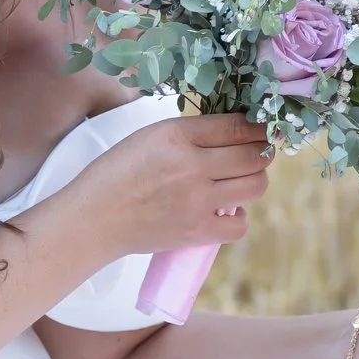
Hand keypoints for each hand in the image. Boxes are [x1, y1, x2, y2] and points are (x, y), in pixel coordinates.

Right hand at [73, 114, 272, 256]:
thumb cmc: (118, 172)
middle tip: (257, 154)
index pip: (237, 126)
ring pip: (255, 186)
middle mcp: (191, 165)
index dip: (258, 127)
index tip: (264, 130)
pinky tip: (226, 210)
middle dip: (262, 152)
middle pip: (254, 155)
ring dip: (254, 181)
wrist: (94, 217)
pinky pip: (240, 225)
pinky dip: (239, 218)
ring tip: (241, 180)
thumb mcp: (150, 136)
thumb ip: (191, 133)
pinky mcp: (196, 231)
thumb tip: (236, 132)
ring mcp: (197, 200)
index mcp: (177, 134)